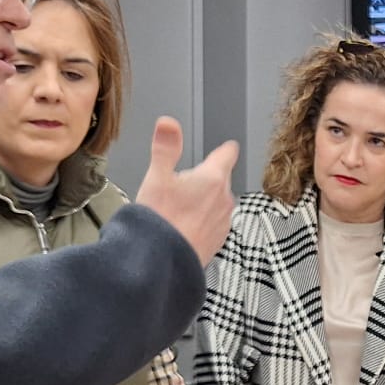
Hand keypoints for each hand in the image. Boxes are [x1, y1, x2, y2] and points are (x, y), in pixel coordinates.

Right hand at [134, 116, 238, 265]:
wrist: (162, 262)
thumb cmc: (160, 220)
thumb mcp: (157, 176)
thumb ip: (165, 147)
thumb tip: (168, 122)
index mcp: (213, 178)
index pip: (227, 154)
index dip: (224, 149)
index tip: (225, 148)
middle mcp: (225, 199)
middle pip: (221, 179)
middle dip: (206, 178)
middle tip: (183, 184)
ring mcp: (224, 221)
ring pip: (217, 203)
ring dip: (204, 201)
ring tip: (179, 207)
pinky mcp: (218, 240)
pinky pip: (213, 223)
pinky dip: (202, 221)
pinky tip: (183, 226)